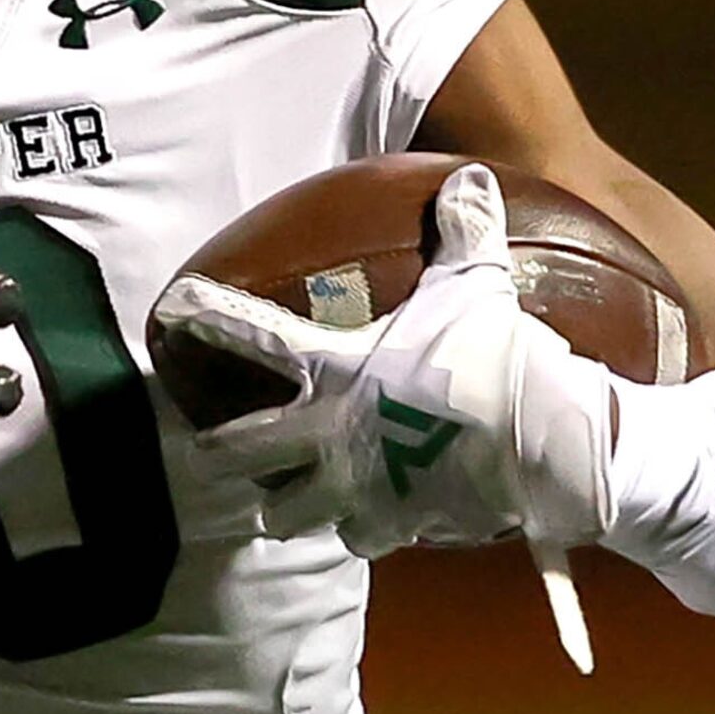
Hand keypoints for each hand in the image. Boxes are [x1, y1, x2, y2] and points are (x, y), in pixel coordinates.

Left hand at [151, 163, 615, 664]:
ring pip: (284, 515)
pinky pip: (358, 539)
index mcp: (332, 367)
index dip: (205, 316)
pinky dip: (361, 532)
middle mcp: (325, 431)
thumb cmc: (498, 355)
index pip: (250, 333)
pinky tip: (369, 523)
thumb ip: (464, 232)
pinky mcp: (391, 524)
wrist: (543, 438)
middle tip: (208, 453)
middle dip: (213, 455)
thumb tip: (469, 175)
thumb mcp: (478, 285)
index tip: (171, 308)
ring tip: (283, 505)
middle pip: (234, 451)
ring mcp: (351, 485)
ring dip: (283, 510)